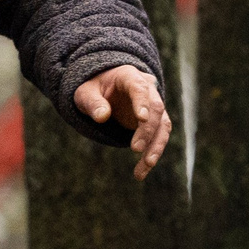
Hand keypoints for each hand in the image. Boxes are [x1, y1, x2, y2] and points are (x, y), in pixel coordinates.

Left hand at [73, 63, 173, 180]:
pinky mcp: (154, 121)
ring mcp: (153, 105)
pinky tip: (141, 171)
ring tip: (143, 168)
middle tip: (136, 149)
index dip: (142, 102)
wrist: (104, 88)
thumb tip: (102, 116)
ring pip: (163, 125)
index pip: (139, 88)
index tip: (141, 119)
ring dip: (155, 147)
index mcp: (130, 76)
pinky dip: (152, 153)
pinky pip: (158, 137)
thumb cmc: (93, 88)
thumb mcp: (85, 93)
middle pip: (156, 108)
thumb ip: (93, 103)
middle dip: (148, 130)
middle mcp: (148, 88)